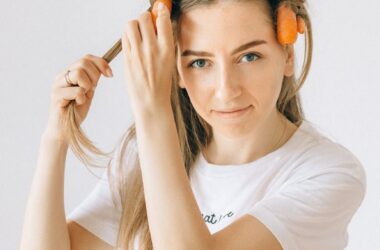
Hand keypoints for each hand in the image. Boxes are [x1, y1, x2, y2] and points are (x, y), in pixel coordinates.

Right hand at [44, 54, 112, 142]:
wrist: (65, 130)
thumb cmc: (76, 111)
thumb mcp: (89, 92)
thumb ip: (93, 79)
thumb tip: (104, 68)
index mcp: (69, 73)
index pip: (86, 58)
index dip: (101, 63)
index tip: (110, 75)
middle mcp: (62, 76)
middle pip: (83, 62)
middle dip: (94, 76)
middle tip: (91, 90)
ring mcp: (57, 85)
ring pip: (79, 73)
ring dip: (87, 87)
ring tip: (82, 97)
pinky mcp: (56, 96)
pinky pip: (77, 91)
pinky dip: (82, 98)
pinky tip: (76, 104)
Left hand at [121, 3, 174, 117]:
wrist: (150, 100)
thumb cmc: (161, 83)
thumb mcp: (169, 61)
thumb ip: (164, 42)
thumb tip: (158, 23)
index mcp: (167, 49)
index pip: (163, 20)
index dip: (161, 11)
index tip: (160, 9)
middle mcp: (152, 48)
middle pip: (144, 18)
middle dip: (145, 18)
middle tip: (147, 25)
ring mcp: (137, 53)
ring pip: (131, 25)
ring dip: (134, 24)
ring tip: (138, 33)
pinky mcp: (127, 57)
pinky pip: (124, 37)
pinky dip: (128, 35)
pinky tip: (133, 42)